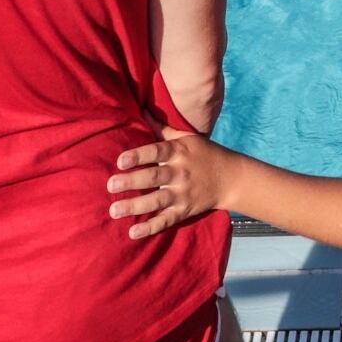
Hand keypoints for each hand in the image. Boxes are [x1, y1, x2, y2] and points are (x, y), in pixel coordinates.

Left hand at [108, 128, 239, 239]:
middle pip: (154, 177)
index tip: (120, 161)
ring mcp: (183, 194)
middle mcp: (180, 173)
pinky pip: (166, 220)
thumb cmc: (204, 153)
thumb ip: (162, 127)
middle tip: (110, 186)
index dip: (138, 156)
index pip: (156, 152)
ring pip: (157, 201)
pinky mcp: (185, 211)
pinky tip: (133, 232)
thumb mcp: (186, 137)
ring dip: (134, 206)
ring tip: (114, 210)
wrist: (231, 178)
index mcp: (179, 152)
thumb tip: (141, 109)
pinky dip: (150, 228)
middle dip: (131, 182)